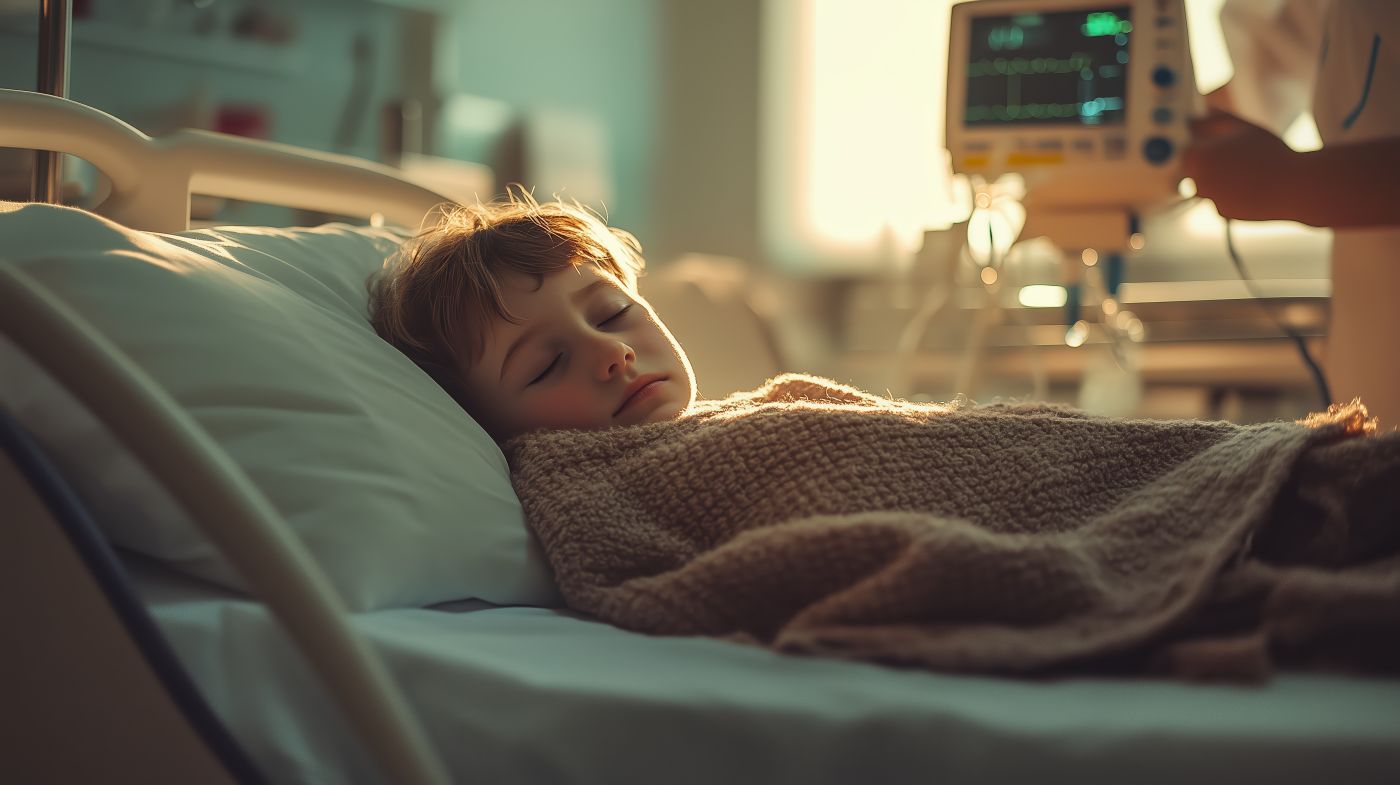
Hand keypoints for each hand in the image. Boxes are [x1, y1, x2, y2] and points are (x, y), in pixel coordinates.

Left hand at [1184, 109, 1305, 221]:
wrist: (1295, 186)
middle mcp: (1197, 180)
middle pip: (1194, 170)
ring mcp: (1209, 199)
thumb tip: (1197, 117)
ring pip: (1209, 185)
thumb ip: (1215, 120)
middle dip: (1210, 162)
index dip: (1200, 144)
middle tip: (1236, 156)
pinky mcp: (1223, 213)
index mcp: (1197, 156)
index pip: (1185, 149)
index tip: (1214, 143)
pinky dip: (1232, 194)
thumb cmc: (1270, 152)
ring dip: (1221, 178)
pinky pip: (1221, 200)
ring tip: (1248, 169)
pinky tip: (1253, 185)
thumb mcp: (1242, 127)